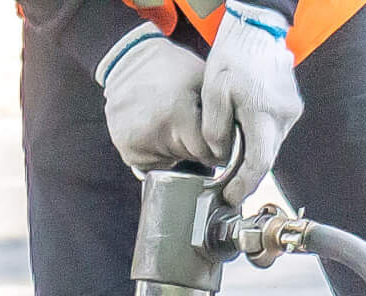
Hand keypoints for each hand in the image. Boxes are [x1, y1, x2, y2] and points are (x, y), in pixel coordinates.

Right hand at [96, 25, 212, 177]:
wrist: (129, 61)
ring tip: (169, 121)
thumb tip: (238, 140)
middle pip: (190, 157)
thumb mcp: (203, 78)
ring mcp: (138, 143)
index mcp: (178, 113)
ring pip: (172, 162)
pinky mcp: (127, 151)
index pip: (207, 153)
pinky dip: (159, 151)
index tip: (215, 137)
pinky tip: (155, 129)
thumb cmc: (172, 68)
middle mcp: (155, 131)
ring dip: (177, 148)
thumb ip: (220, 110)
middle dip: (195, 145)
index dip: (215, 146)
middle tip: (189, 121)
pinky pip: (153, 163)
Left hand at [201, 1, 303, 204]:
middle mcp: (284, 117)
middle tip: (227, 189)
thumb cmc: (234, 57)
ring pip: (270, 147)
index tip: (231, 198)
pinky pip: (273, 133)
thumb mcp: (213, 92)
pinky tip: (243, 140)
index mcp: (264, 114)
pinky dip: (258, 142)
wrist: (257, 30)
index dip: (244, 186)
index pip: (258, 164)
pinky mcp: (291, 107)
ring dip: (252, 158)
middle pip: (266, 159)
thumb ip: (214, 129)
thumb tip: (219, 156)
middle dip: (246, 177)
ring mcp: (291, 112)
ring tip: (232, 166)